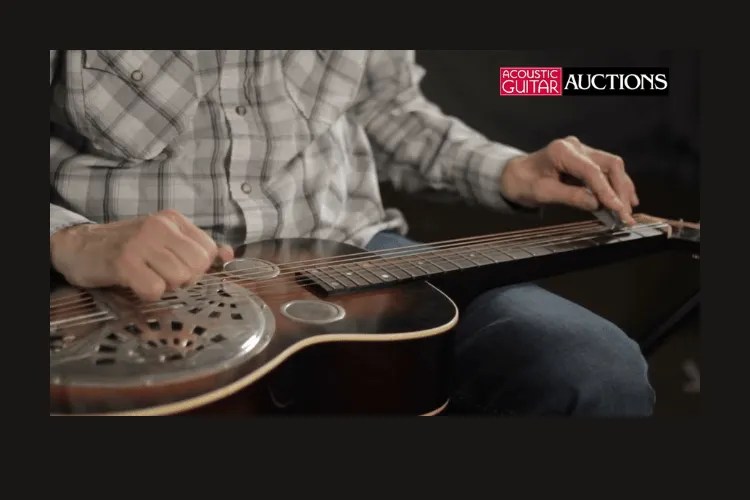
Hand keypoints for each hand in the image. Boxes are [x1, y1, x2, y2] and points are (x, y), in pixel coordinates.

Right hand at [50, 209, 233, 300]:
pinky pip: (155, 290)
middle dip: (185, 279)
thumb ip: (196, 246)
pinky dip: (148, 294)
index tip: (179, 268)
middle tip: (162, 276)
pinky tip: (136, 284)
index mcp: (173, 219)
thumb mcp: (164, 239)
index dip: (198, 268)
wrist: (79, 245)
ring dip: (166, 287)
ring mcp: (141, 243)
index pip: (208, 250)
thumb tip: (229, 255)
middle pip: (197, 266)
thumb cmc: (127, 246)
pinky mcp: (124, 262)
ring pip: (179, 278)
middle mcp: (159, 226)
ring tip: (148, 277)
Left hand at [499, 136, 638, 224]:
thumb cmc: (522, 183)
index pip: (592, 171)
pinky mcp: (584, 159)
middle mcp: (575, 147)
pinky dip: (614, 186)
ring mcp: (581, 151)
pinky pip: (606, 171)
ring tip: (627, 211)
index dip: (607, 191)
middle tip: (626, 214)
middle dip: (621, 190)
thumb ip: (570, 197)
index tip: (619, 209)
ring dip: (622, 189)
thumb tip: (597, 204)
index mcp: (562, 151)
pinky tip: (622, 202)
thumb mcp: (542, 193)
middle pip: (609, 164)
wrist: (513, 176)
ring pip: (612, 167)